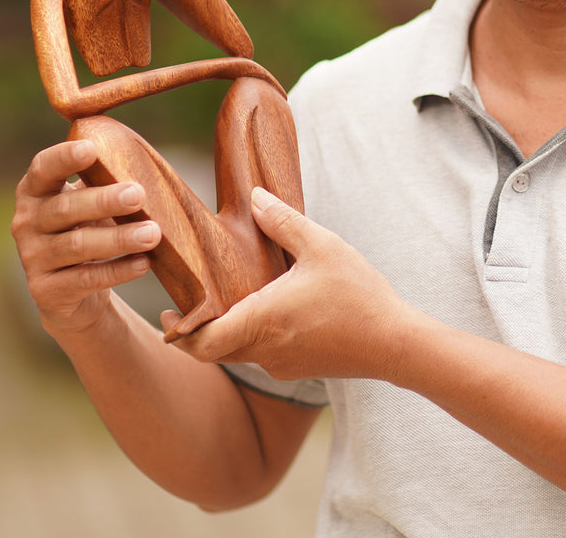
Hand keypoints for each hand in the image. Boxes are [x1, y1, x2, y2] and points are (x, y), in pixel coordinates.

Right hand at [11, 140, 161, 337]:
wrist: (76, 290)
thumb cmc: (90, 228)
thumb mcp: (93, 201)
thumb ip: (106, 179)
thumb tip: (142, 160)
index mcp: (36, 191)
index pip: (44, 169)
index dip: (64, 158)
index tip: (90, 149)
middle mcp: (27, 222)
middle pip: (65, 208)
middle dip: (104, 200)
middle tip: (138, 195)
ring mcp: (33, 258)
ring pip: (76, 245)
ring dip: (118, 238)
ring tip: (153, 233)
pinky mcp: (46, 291)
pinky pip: (85, 279)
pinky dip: (117, 270)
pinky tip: (144, 263)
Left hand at [165, 188, 409, 381]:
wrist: (395, 342)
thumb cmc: (358, 295)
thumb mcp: (322, 246)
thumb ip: (284, 222)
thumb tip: (254, 198)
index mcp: (261, 321)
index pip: (201, 343)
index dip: (180, 331)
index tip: (170, 311)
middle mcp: (265, 351)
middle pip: (214, 351)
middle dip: (200, 329)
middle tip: (196, 300)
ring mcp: (283, 365)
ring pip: (241, 351)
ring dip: (232, 329)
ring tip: (239, 295)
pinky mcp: (301, 368)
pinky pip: (266, 353)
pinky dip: (259, 335)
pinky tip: (277, 307)